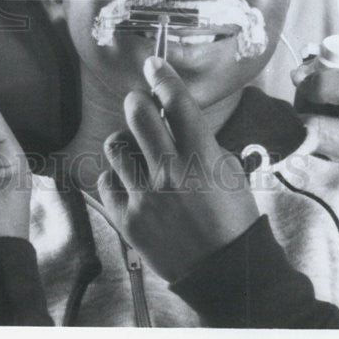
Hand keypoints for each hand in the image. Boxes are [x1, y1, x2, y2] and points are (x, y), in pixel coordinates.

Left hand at [97, 56, 259, 283]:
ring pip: (114, 144)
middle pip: (136, 112)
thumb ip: (204, 142)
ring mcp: (146, 196)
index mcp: (202, 157)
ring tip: (137, 154)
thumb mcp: (230, 172)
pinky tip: (131, 184)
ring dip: (124, 142)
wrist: (224, 274)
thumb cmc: (232, 220)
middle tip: (139, 105)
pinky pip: (106, 180)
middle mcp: (170, 172)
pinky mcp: (127, 219)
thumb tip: (179, 115)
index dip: (162, 76)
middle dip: (136, 101)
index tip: (153, 64)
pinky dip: (116, 178)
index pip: (176, 101)